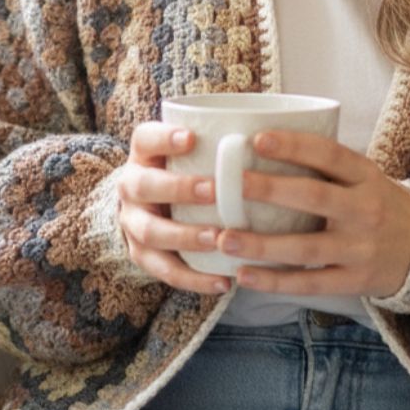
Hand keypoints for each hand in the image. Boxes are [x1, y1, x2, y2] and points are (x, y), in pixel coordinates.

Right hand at [117, 122, 231, 295]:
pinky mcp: (142, 256)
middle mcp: (132, 186)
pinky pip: (164, 270)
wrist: (150, 207)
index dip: (165, 138)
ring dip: (184, 236)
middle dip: (178, 189)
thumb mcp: (192, 152)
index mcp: (145, 155)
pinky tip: (222, 282)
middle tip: (213, 191)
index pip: (145, 138)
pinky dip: (194, 278)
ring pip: (150, 232)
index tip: (192, 137)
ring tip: (215, 239)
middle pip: (143, 186)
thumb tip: (278, 127)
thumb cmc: (187, 172)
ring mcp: (133, 223)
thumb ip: (219, 144)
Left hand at [216, 130, 409, 298]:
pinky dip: (275, 282)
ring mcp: (360, 249)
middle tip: (230, 185)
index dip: (295, 146)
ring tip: (224, 238)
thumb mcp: (366, 178)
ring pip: (306, 247)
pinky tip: (244, 275)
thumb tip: (262, 146)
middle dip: (269, 190)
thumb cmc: (380, 206)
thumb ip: (327, 167)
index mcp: (367, 177)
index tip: (257, 139)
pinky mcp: (354, 281)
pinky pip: (310, 283)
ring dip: (262, 244)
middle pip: (314, 197)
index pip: (330, 155)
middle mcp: (365, 211)